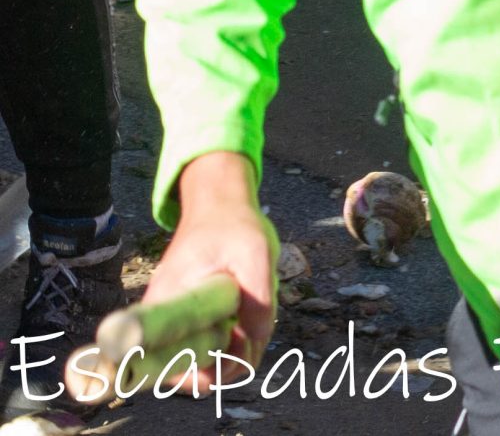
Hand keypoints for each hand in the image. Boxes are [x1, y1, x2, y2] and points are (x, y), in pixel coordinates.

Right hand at [139, 153, 276, 395]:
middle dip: (221, 368)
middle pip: (186, 370)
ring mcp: (178, 318)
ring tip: (252, 329)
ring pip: (202, 359)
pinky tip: (248, 323)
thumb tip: (255, 341)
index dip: (190, 375)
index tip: (220, 363)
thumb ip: (259, 299)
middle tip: (248, 342)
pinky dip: (232, 342)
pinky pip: (209, 344)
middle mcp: (165, 317)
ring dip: (231, 355)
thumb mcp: (256, 253)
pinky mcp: (192, 317)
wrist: (219, 203)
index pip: (160, 361)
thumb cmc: (233, 225)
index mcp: (169, 303)